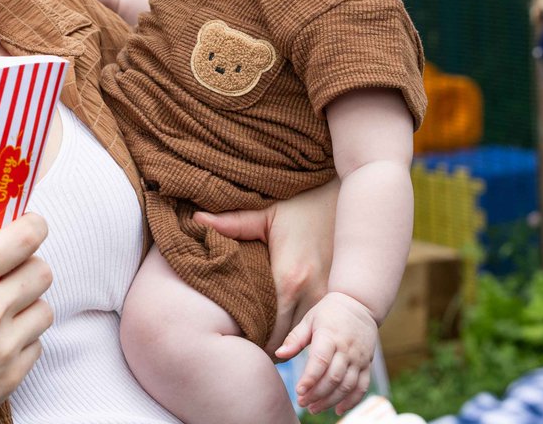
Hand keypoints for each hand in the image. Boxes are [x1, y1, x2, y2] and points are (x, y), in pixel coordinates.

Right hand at [0, 214, 52, 423]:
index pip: (25, 237)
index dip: (33, 227)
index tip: (30, 227)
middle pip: (42, 271)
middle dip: (29, 268)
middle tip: (12, 276)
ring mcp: (2, 346)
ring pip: (45, 309)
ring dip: (28, 307)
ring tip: (3, 315)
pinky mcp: (9, 377)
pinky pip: (36, 346)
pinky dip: (21, 342)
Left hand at [194, 177, 337, 354]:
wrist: (347, 197)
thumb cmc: (303, 204)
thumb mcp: (267, 213)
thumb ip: (231, 223)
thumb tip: (196, 220)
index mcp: (288, 279)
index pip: (265, 330)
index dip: (248, 339)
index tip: (232, 338)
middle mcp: (311, 294)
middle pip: (285, 343)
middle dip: (264, 346)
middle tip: (243, 342)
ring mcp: (328, 298)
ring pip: (303, 340)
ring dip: (284, 342)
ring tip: (262, 336)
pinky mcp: (337, 296)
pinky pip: (317, 328)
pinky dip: (301, 332)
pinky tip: (287, 325)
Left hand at [275, 291, 376, 415]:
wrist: (359, 304)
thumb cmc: (328, 312)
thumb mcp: (309, 319)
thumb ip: (295, 338)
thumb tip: (278, 354)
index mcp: (330, 336)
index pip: (320, 361)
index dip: (310, 378)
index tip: (298, 391)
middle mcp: (347, 349)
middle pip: (333, 377)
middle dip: (317, 394)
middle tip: (302, 403)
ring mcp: (359, 358)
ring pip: (347, 386)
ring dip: (331, 400)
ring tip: (314, 408)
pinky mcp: (367, 364)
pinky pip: (362, 387)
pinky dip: (352, 401)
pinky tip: (337, 410)